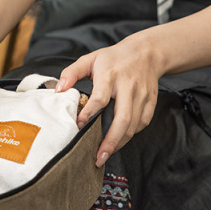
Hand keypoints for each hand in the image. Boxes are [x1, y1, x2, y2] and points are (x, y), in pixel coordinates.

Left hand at [56, 34, 163, 167]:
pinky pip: (142, 123)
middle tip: (98, 157)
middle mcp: (128, 86)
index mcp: (110, 75)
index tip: (79, 126)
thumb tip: (59, 90)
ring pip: (133, 125)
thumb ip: (72, 73)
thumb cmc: (113, 58)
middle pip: (122, 119)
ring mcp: (142, 95)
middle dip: (110, 141)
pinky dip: (131, 134)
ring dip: (119, 143)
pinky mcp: (151, 101)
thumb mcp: (90, 59)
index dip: (89, 114)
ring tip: (106, 154)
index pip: (100, 99)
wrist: (146, 52)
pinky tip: (120, 139)